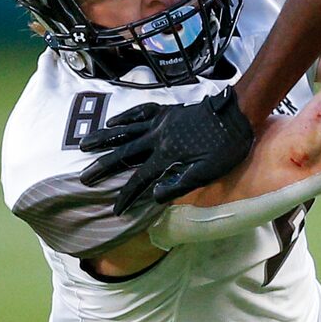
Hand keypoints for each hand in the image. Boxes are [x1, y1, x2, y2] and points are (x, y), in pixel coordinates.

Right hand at [78, 85, 255, 212]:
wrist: (236, 114)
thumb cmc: (227, 147)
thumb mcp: (209, 172)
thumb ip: (181, 184)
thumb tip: (154, 196)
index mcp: (167, 157)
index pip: (140, 181)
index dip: (127, 197)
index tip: (115, 210)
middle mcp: (157, 139)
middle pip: (123, 155)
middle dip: (102, 168)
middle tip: (84, 178)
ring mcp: (160, 122)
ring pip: (125, 131)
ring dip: (103, 139)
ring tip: (83, 145)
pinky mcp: (166, 111)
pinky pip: (139, 112)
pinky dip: (124, 117)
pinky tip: (112, 122)